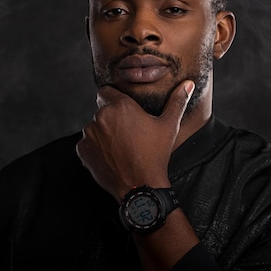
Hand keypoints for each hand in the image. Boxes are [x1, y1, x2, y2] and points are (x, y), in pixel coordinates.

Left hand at [76, 80, 194, 199]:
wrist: (140, 186)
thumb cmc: (155, 155)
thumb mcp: (168, 126)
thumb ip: (177, 101)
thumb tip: (188, 84)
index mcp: (120, 106)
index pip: (106, 91)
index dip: (114, 98)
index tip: (122, 110)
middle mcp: (101, 116)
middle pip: (101, 110)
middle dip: (111, 118)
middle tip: (127, 133)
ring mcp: (90, 134)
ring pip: (94, 127)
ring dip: (102, 133)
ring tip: (120, 146)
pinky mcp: (83, 150)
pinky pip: (87, 143)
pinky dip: (95, 148)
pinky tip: (111, 155)